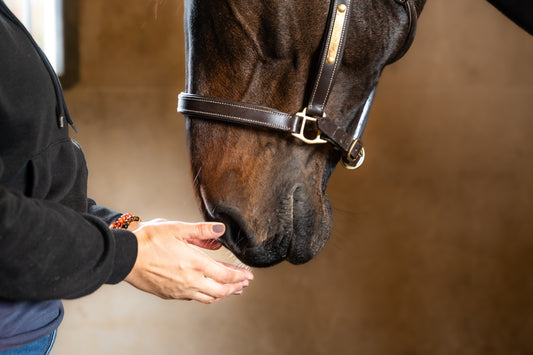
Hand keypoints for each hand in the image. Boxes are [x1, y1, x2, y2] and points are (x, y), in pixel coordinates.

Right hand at [124, 219, 252, 303]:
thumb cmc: (148, 240)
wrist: (125, 256)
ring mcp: (180, 290)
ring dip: (223, 294)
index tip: (248, 275)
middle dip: (235, 287)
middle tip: (244, 284)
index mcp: (195, 263)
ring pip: (208, 298)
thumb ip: (202, 231)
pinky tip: (207, 291)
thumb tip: (221, 230)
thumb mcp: (177, 229)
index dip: (240, 276)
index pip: (225, 275)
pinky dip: (206, 296)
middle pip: (221, 290)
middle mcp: (190, 281)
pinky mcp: (170, 295)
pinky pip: (194, 298)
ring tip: (231, 290)